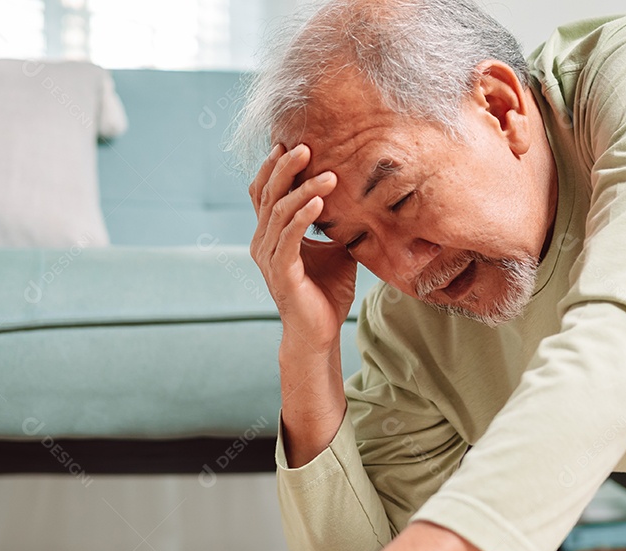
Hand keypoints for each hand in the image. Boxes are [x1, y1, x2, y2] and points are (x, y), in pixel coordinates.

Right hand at [249, 144, 357, 352]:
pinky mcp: (281, 272)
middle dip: (286, 167)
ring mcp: (269, 257)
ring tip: (329, 174)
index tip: (291, 142)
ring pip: (279, 212)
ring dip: (304, 190)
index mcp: (271, 234)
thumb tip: (362, 196)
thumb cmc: (326, 291)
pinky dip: (303, 216)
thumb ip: (338, 223)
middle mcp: (263, 242)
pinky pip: (289, 237)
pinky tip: (320, 202)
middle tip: (306, 146)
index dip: (274, 166)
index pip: (265, 192)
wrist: (319, 332)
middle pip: (267, 194)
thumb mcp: (336, 248)